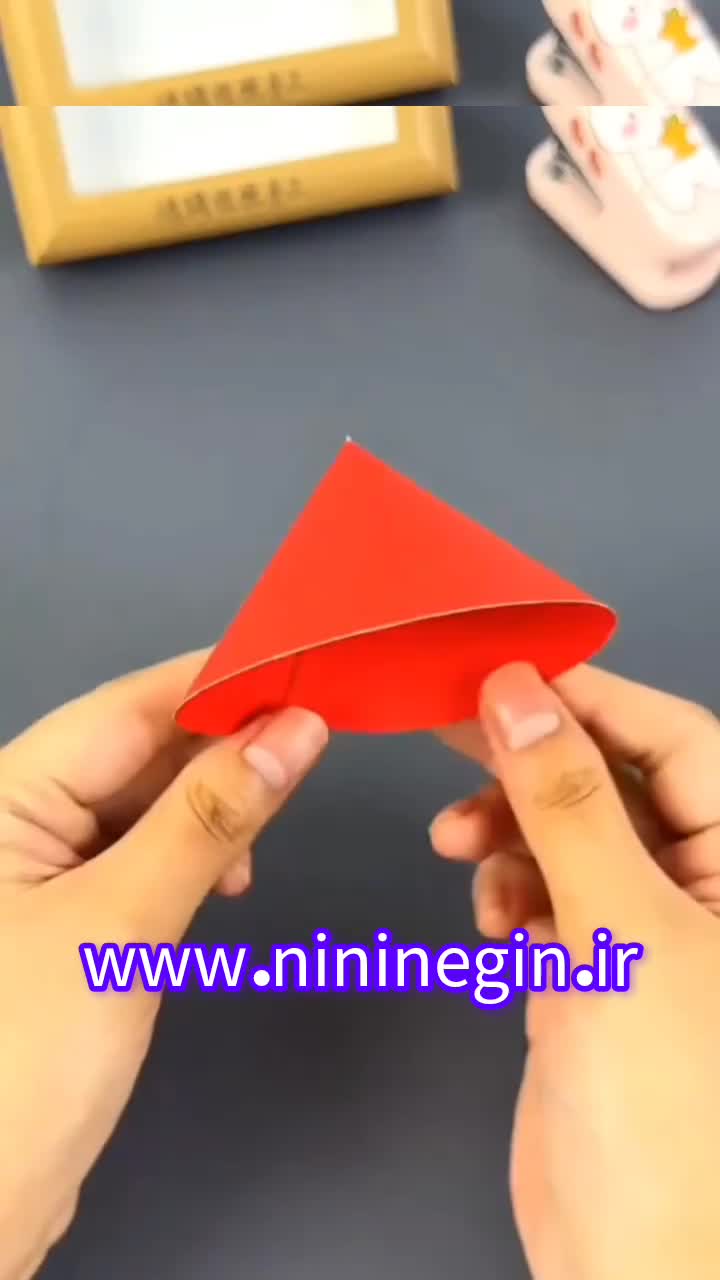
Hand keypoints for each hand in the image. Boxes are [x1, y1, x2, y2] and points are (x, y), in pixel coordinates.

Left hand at [0, 654, 327, 1279]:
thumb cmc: (23, 1062)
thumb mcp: (124, 923)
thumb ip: (209, 818)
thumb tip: (293, 729)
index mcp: (3, 796)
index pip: (125, 707)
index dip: (218, 682)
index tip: (304, 668)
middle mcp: (16, 817)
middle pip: (137, 748)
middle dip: (225, 741)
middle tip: (315, 736)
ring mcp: (41, 868)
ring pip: (146, 801)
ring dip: (214, 803)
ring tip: (270, 822)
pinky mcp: (69, 915)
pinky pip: (143, 853)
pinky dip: (194, 853)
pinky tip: (229, 875)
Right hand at [431, 663, 719, 1279]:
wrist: (632, 1261)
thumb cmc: (672, 1113)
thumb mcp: (623, 930)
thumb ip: (568, 804)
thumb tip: (522, 696)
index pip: (677, 740)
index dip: (592, 696)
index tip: (507, 671)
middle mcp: (707, 886)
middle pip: (612, 779)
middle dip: (531, 759)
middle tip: (451, 729)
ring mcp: (649, 928)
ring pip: (566, 832)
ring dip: (507, 829)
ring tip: (458, 847)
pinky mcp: (594, 967)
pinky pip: (543, 889)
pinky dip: (507, 888)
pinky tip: (494, 919)